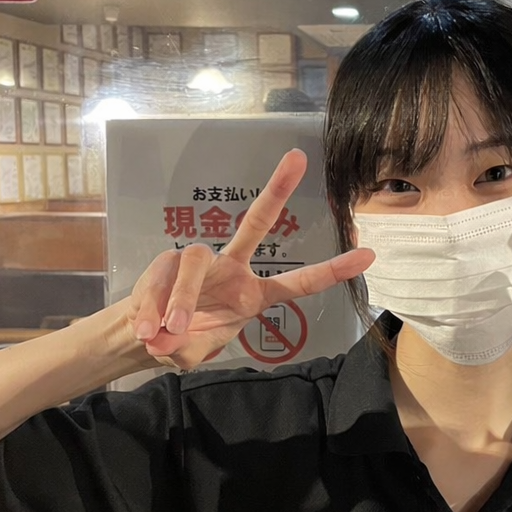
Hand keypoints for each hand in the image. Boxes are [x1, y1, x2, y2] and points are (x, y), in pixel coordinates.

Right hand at [128, 149, 373, 369]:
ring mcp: (199, 261)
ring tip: (167, 332)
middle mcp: (232, 269)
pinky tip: (148, 331)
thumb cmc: (183, 340)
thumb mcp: (192, 353)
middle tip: (297, 158)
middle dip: (275, 191)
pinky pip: (160, 279)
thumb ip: (186, 349)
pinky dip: (152, 308)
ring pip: (193, 261)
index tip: (369, 255)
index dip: (332, 270)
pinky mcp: (166, 261)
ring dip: (180, 298)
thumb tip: (165, 337)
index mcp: (254, 294)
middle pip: (254, 224)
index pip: (299, 282)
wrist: (143, 335)